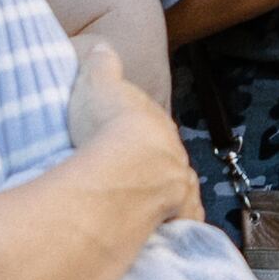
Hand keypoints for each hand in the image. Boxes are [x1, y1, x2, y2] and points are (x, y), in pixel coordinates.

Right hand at [66, 42, 204, 231]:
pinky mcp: (177, 215)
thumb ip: (101, 65)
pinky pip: (181, 222)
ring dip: (167, 196)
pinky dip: (176, 225)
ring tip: (146, 207)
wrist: (124, 162)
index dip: (141, 136)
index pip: (153, 129)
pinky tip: (166, 232)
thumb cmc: (107, 122)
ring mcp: (179, 185)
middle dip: (156, 167)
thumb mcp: (96, 83)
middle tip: (132, 178)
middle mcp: (174, 152)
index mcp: (157, 122)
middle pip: (168, 160)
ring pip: (179, 190)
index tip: (129, 144)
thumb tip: (102, 47)